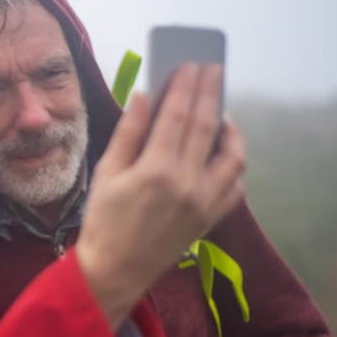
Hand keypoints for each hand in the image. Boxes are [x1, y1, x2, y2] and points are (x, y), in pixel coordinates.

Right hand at [77, 64, 245, 328]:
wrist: (115, 271)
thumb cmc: (103, 221)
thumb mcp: (106, 174)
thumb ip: (128, 133)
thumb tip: (143, 96)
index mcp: (155, 170)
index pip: (177, 115)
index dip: (185, 86)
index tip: (191, 65)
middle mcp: (186, 184)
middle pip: (206, 126)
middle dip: (210, 92)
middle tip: (212, 69)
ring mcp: (204, 203)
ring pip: (231, 155)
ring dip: (229, 128)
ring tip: (220, 111)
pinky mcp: (211, 218)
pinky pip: (234, 184)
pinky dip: (231, 162)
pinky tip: (221, 150)